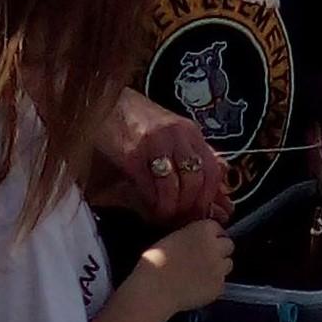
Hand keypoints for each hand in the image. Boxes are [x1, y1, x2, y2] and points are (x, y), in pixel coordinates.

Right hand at [95, 89, 228, 224]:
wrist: (104, 100)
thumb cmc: (137, 117)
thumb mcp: (171, 128)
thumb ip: (192, 151)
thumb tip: (217, 178)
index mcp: (189, 131)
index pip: (213, 169)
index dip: (210, 197)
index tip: (204, 212)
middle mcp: (176, 136)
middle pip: (195, 181)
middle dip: (191, 207)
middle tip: (184, 220)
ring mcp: (154, 145)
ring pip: (174, 187)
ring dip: (171, 209)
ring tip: (165, 217)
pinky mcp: (131, 155)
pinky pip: (149, 187)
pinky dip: (152, 203)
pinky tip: (150, 208)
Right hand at [137, 220, 234, 312]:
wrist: (154, 289)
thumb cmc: (155, 262)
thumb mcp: (172, 237)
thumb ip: (190, 235)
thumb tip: (197, 241)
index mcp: (203, 229)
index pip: (218, 228)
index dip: (211, 236)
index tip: (203, 243)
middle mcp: (216, 246)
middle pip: (229, 245)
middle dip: (219, 250)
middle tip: (205, 258)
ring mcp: (220, 267)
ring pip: (228, 264)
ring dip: (219, 267)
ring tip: (202, 273)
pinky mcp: (219, 287)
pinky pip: (221, 283)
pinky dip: (213, 285)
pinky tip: (198, 287)